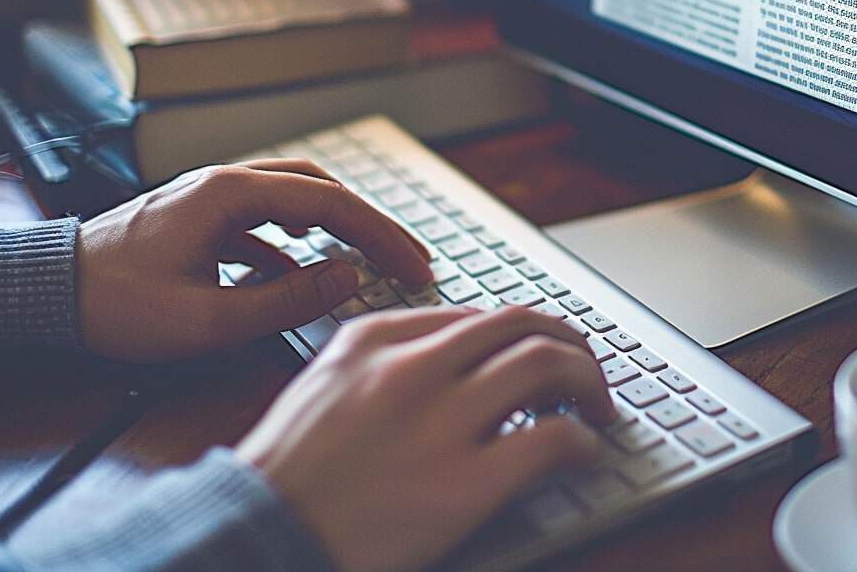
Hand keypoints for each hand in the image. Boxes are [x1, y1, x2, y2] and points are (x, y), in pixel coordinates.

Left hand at [75, 159, 431, 360]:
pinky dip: (296, 239)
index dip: (382, 235)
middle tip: (408, 257)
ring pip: (294, 195)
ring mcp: (209, 196)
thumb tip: (349, 279)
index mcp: (231, 194)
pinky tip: (302, 271)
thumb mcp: (208, 320)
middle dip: (370, 223)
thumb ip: (285, 300)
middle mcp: (225, 181)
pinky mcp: (196, 217)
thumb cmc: (118, 305)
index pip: (331, 203)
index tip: (416, 266)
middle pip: (320, 189)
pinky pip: (263, 217)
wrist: (43, 292)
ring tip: (369, 258)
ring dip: (336, 224)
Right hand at [236, 305, 617, 571]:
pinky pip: (552, 440)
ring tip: (598, 407)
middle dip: (568, 344)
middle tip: (586, 370)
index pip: (474, 316)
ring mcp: (439, 422)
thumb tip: (453, 361)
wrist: (258, 540)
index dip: (520, 335)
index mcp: (372, 339)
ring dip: (588, 381)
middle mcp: (411, 367)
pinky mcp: (464, 485)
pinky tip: (583, 452)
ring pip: (547, 364)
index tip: (538, 353)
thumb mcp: (321, 388)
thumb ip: (381, 363)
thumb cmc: (284, 478)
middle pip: (521, 325)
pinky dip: (582, 441)